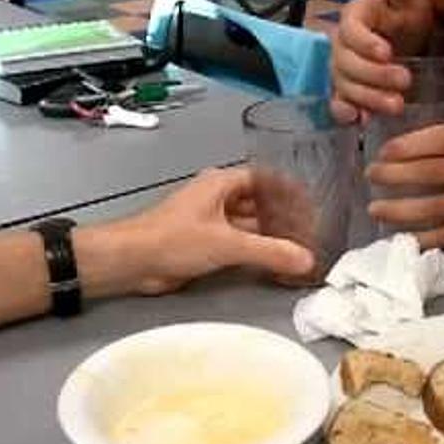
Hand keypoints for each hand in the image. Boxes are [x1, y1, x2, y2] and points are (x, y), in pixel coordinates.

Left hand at [77, 168, 314, 295]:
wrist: (132, 261)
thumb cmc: (171, 239)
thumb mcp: (228, 244)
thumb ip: (270, 252)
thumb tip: (305, 259)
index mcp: (221, 183)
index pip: (264, 179)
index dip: (288, 191)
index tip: (310, 203)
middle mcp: (216, 199)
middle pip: (258, 204)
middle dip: (282, 218)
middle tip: (310, 231)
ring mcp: (209, 222)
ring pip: (248, 227)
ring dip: (269, 238)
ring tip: (298, 249)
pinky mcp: (203, 245)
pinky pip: (237, 245)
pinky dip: (255, 253)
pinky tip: (272, 264)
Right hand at [330, 0, 434, 122]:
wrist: (409, 46)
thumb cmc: (407, 19)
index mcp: (354, 18)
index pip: (351, 30)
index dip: (366, 43)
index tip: (388, 52)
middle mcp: (341, 45)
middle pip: (347, 63)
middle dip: (375, 75)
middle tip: (406, 81)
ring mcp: (341, 71)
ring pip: (345, 86)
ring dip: (368, 98)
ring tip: (397, 106)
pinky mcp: (346, 93)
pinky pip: (338, 104)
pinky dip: (346, 113)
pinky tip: (359, 121)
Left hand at [365, 123, 443, 248]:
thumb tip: (421, 131)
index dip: (412, 144)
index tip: (383, 150)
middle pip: (438, 172)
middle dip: (398, 175)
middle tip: (371, 176)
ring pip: (442, 207)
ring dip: (404, 209)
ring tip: (376, 209)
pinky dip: (429, 237)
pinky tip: (406, 238)